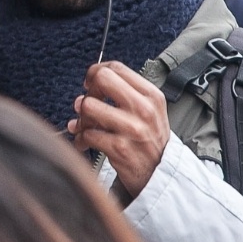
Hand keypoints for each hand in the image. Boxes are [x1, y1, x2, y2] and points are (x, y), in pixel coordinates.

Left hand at [68, 62, 170, 198]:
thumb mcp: (149, 111)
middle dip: (89, 91)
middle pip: (102, 79)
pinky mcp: (119, 148)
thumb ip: (121, 96)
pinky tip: (86, 143)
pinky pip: (87, 134)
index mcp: (151, 95)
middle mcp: (143, 109)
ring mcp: (132, 128)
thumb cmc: (150, 140)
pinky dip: (81, 139)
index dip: (96, 72)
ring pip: (89, 106)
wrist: (161, 174)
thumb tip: (84, 93)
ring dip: (81, 118)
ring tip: (85, 128)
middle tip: (88, 105)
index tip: (91, 83)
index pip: (116, 68)